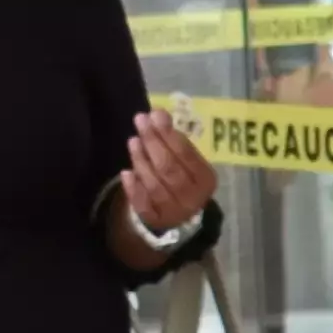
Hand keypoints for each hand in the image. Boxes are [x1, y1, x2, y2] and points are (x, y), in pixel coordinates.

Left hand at [120, 106, 218, 239]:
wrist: (180, 212)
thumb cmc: (183, 177)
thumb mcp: (186, 159)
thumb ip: (174, 139)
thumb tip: (158, 113)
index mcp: (205, 180)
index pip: (186, 155)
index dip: (169, 134)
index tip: (154, 114)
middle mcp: (193, 197)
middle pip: (169, 169)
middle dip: (153, 143)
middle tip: (140, 122)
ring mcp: (174, 211)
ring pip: (155, 185)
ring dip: (141, 161)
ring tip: (133, 142)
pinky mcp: (156, 219)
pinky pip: (143, 204)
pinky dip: (133, 188)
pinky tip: (126, 173)